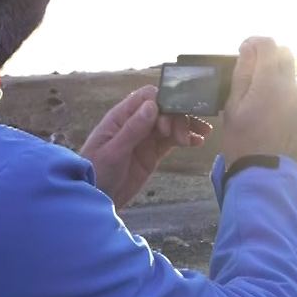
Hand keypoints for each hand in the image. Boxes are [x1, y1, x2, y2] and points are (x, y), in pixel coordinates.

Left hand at [80, 85, 210, 207]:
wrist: (95, 199)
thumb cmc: (96, 172)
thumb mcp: (113, 152)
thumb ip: (132, 129)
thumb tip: (152, 106)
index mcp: (121, 117)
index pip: (147, 97)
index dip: (163, 104)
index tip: (169, 122)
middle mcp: (135, 123)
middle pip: (163, 110)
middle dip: (177, 118)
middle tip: (183, 137)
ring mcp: (144, 138)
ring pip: (170, 124)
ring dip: (186, 126)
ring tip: (201, 134)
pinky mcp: (151, 153)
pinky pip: (171, 141)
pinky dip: (185, 139)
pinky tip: (197, 142)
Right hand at [218, 36, 296, 170]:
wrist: (268, 178)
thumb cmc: (244, 144)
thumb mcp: (233, 108)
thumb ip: (242, 75)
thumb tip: (248, 51)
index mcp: (271, 84)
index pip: (270, 44)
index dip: (255, 42)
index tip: (244, 50)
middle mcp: (293, 90)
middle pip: (287, 54)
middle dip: (269, 54)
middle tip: (252, 68)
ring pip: (292, 77)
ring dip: (276, 77)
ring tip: (258, 98)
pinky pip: (296, 97)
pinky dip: (284, 96)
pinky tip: (270, 115)